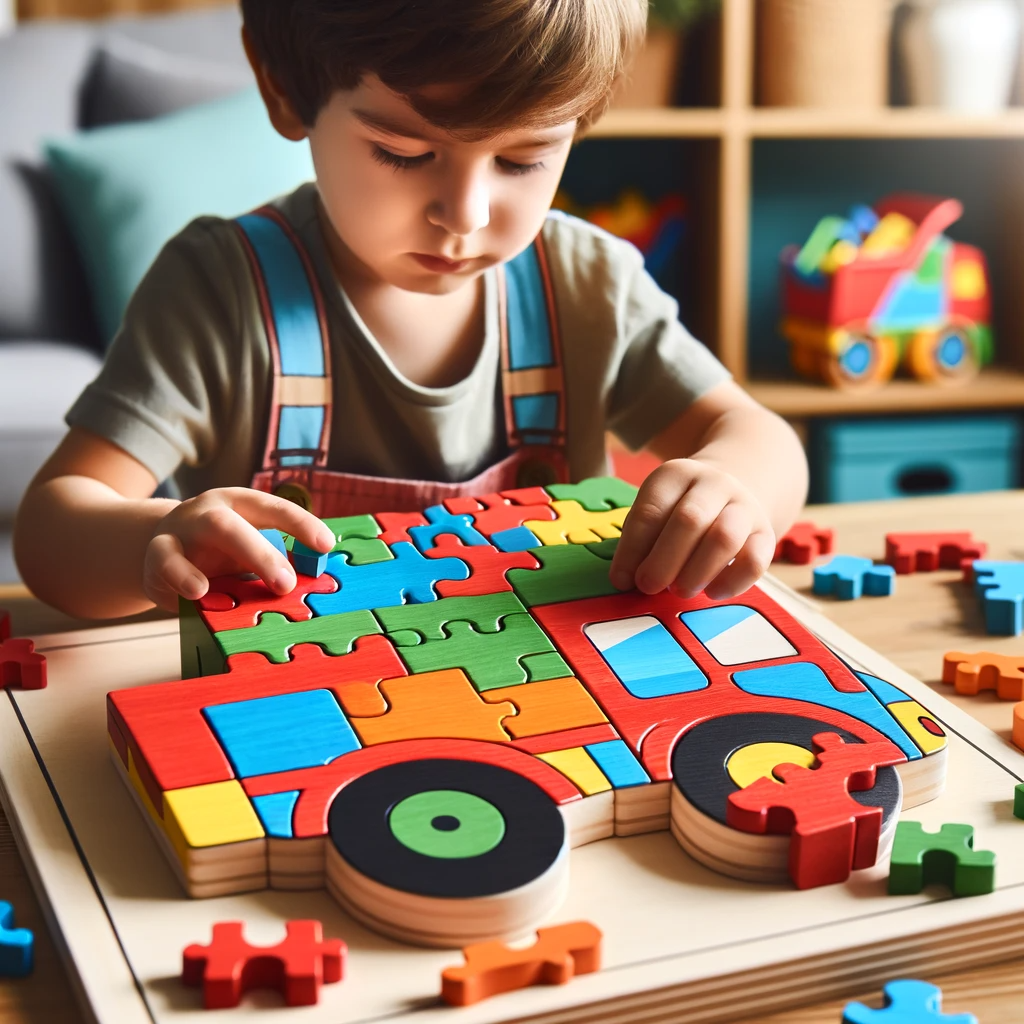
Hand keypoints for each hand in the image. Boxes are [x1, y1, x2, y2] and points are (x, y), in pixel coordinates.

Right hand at [142, 487, 335, 611]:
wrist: (162, 553)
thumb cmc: (219, 553)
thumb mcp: (246, 554)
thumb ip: (273, 564)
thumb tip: (314, 587)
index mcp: (243, 505)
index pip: (275, 509)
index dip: (302, 525)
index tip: (326, 545)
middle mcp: (213, 510)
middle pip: (239, 523)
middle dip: (264, 554)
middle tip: (286, 585)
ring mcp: (183, 527)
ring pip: (210, 531)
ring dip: (220, 561)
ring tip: (255, 582)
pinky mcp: (158, 553)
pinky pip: (167, 560)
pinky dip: (183, 577)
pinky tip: (198, 592)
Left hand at [609, 459, 775, 600]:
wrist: (733, 489)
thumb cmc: (681, 509)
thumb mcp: (657, 511)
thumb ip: (640, 541)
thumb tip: (625, 579)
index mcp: (675, 474)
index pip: (651, 511)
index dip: (632, 549)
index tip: (622, 579)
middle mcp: (713, 484)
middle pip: (689, 520)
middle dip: (664, 560)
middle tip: (648, 586)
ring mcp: (744, 506)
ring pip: (724, 537)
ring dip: (697, 571)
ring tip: (680, 591)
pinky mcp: (765, 533)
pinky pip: (756, 560)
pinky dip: (733, 582)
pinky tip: (712, 593)